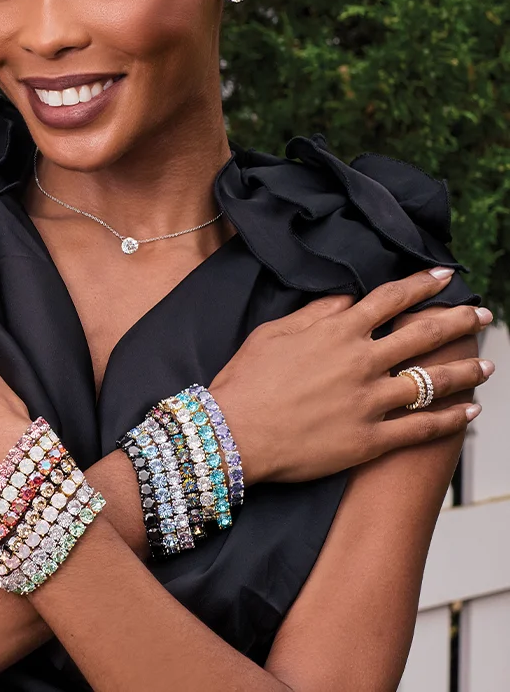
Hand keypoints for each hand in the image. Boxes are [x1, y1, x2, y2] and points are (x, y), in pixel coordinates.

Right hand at [209, 268, 493, 485]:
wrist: (233, 432)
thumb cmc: (247, 380)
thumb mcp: (274, 332)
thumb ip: (316, 312)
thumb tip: (347, 299)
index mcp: (337, 331)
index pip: (390, 300)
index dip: (422, 285)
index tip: (445, 276)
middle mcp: (361, 362)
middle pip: (423, 335)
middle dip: (458, 321)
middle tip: (483, 315)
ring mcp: (369, 402)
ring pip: (432, 382)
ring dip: (465, 371)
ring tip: (487, 365)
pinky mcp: (370, 440)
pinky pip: (421, 429)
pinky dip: (450, 421)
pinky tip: (470, 413)